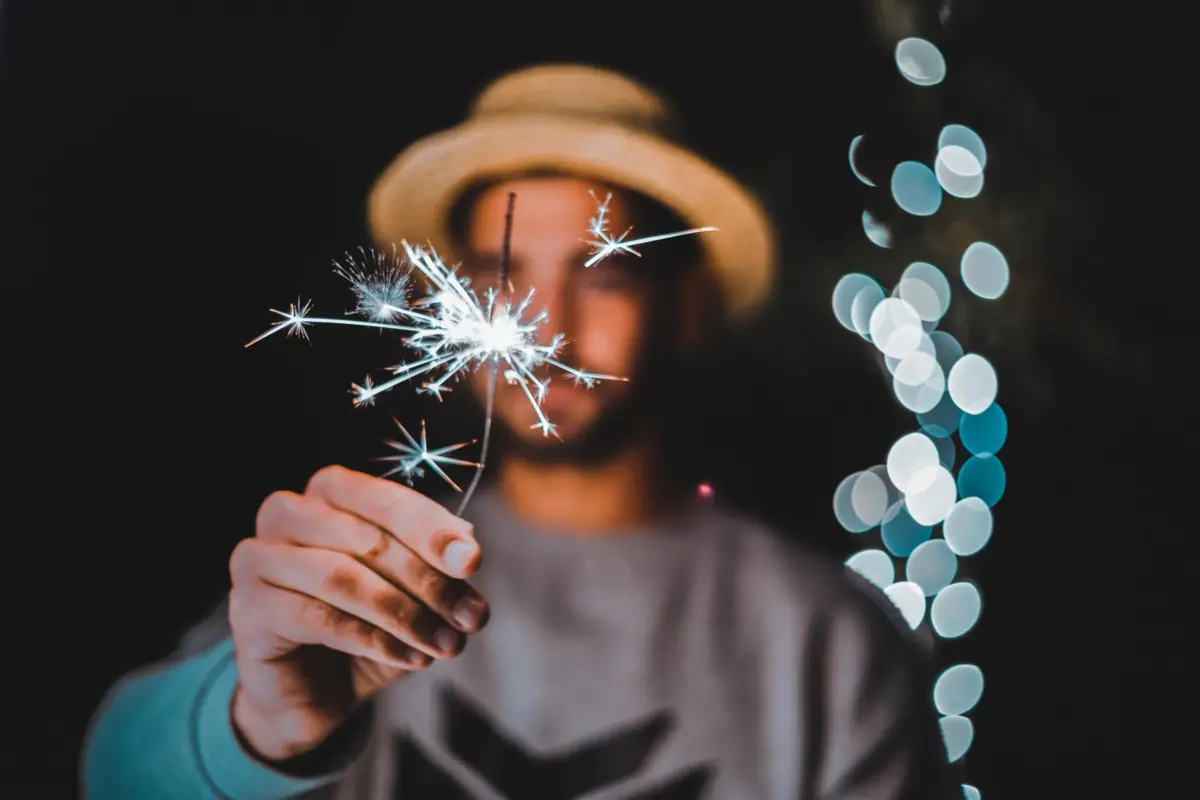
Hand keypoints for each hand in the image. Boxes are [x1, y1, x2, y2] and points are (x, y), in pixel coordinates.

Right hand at [228, 465, 486, 760]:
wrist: (312, 692)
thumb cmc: (366, 626)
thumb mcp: (412, 593)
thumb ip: (437, 567)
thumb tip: (467, 550)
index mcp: (329, 492)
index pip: (384, 498)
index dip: (431, 528)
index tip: (473, 562)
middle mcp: (287, 513)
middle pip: (368, 538)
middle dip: (428, 580)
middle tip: (471, 617)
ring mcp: (257, 558)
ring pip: (343, 577)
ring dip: (405, 614)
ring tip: (445, 644)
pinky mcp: (247, 608)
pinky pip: (318, 618)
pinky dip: (373, 640)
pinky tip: (410, 658)